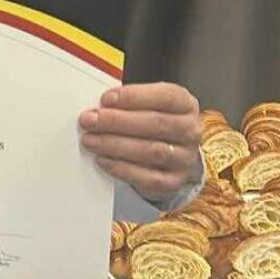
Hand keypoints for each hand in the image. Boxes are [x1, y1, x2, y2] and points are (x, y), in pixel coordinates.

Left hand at [78, 82, 203, 201]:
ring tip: (90, 140)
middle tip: (90, 120)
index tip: (106, 99)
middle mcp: (189, 131)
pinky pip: (149, 178)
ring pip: (152, 151)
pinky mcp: (174, 181)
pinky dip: (123, 169)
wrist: (169, 156)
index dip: (134, 97)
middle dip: (117, 121)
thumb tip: (97, 107)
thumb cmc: (151, 123)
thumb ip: (126, 103)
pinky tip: (103, 160)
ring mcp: (184, 158)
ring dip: (115, 145)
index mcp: (185, 104)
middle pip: (156, 124)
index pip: (165, 97)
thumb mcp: (146, 105)